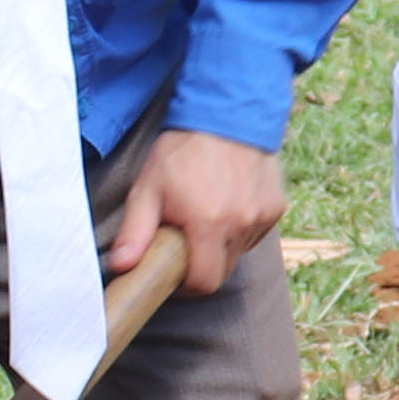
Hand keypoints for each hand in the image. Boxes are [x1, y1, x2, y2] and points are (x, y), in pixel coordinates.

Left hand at [102, 130, 286, 296]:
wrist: (225, 112)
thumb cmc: (181, 151)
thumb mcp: (148, 188)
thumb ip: (135, 231)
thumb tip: (122, 266)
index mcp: (209, 224)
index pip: (204, 283)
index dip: (187, 287)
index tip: (174, 274)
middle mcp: (241, 223)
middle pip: (222, 272)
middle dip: (202, 266)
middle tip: (185, 240)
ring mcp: (262, 216)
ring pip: (239, 253)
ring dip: (221, 246)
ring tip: (205, 215)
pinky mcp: (276, 207)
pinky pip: (254, 234)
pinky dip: (240, 228)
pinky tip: (226, 204)